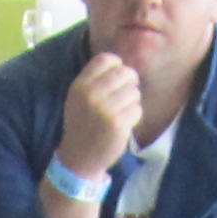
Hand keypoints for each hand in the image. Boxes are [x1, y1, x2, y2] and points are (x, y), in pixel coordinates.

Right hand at [58, 56, 142, 185]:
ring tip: (123, 112)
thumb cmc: (83, 125)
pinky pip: (138, 109)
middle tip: (128, 94)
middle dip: (131, 82)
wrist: (79, 158)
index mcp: (80, 85)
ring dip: (133, 101)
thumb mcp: (79, 98)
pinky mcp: (118, 124)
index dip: (117, 65)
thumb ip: (95, 80)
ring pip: (134, 92)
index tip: (118, 78)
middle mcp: (91, 94)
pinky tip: (125, 124)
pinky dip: (135, 116)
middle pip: (124, 73)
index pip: (106, 59)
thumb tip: (122, 65)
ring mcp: (105, 109)